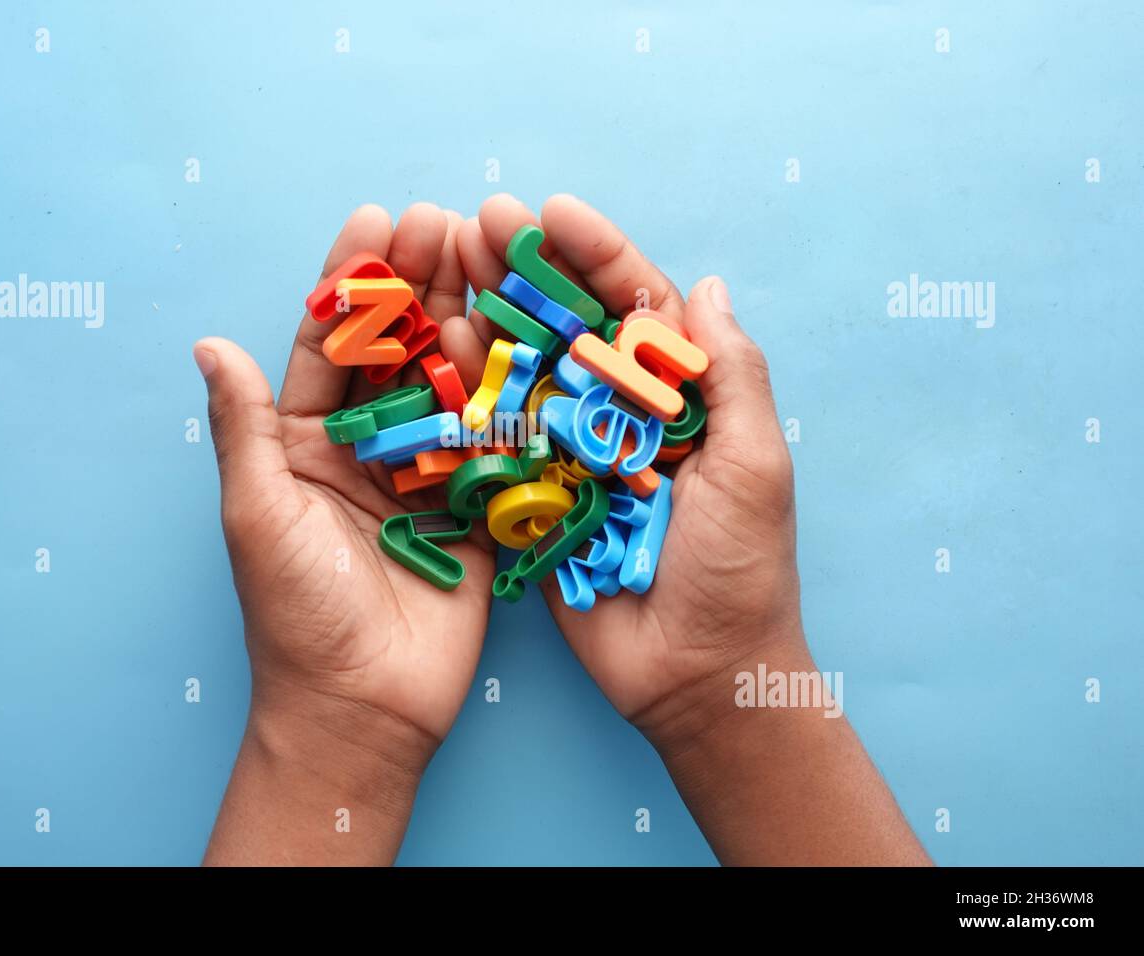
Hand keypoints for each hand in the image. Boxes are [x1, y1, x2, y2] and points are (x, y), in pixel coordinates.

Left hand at [198, 203, 493, 864]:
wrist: (364, 709)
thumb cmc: (295, 615)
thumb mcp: (258, 513)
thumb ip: (246, 427)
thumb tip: (208, 342)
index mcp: (302, 446)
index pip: (326, 347)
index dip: (350, 284)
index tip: (374, 220)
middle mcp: (366, 450)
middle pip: (394, 352)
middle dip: (416, 285)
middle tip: (443, 222)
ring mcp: (425, 475)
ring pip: (446, 383)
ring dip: (464, 320)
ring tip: (484, 257)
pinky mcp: (475, 507)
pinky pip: (490, 440)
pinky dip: (503, 392)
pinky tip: (517, 338)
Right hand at [458, 195, 927, 864]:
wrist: (695, 677)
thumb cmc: (741, 571)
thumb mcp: (755, 465)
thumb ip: (733, 376)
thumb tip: (706, 284)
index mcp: (683, 397)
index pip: (638, 306)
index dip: (596, 255)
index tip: (551, 210)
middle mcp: (623, 415)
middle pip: (570, 326)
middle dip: (527, 270)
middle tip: (476, 221)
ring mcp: (573, 454)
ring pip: (525, 372)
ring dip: (487, 316)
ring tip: (441, 264)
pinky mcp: (534, 498)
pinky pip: (498, 440)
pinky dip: (467, 396)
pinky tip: (433, 348)